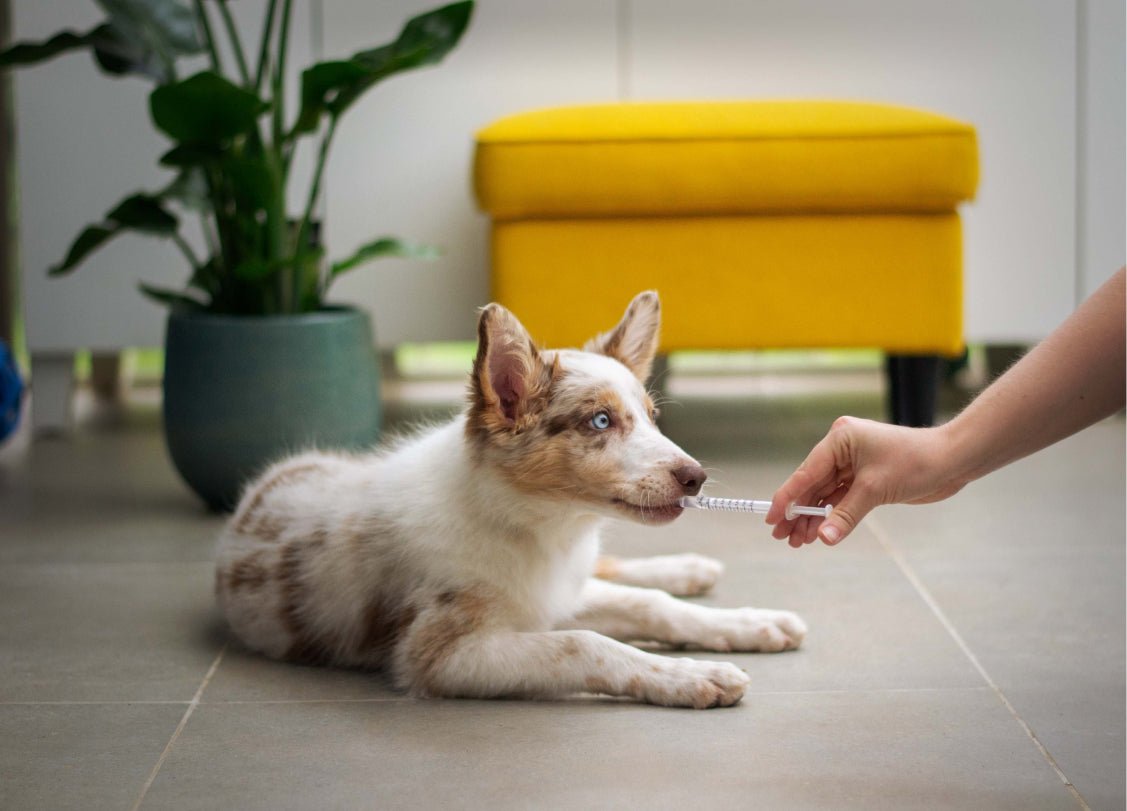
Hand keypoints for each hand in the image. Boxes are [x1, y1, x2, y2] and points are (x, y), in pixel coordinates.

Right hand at [765, 416, 965, 546]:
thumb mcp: (875, 489)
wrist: (952, 461)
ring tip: (798, 542)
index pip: (806, 472)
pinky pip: (840, 498)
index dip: (787, 497)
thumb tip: (824, 538)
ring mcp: (853, 463)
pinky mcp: (865, 478)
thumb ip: (846, 515)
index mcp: (840, 439)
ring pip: (824, 494)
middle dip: (798, 512)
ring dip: (813, 518)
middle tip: (782, 537)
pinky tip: (819, 532)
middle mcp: (842, 448)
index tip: (771, 518)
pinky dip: (831, 515)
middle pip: (811, 484)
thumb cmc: (916, 462)